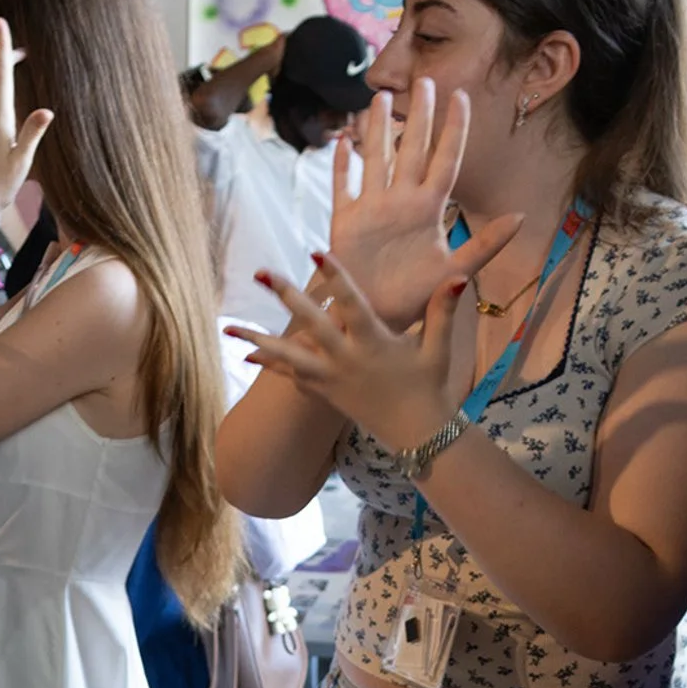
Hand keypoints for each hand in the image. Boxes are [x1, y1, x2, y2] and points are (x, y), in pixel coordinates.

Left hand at [229, 255, 468, 455]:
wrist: (416, 436)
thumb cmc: (429, 388)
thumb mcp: (438, 349)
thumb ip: (443, 311)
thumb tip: (458, 276)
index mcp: (374, 344)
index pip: (351, 304)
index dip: (335, 277)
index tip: (316, 251)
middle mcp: (346, 360)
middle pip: (310, 324)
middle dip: (285, 297)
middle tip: (262, 273)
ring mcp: (331, 379)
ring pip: (288, 357)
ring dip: (257, 339)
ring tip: (228, 328)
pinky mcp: (324, 393)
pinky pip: (291, 376)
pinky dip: (270, 363)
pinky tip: (247, 351)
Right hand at [330, 82, 521, 328]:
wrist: (374, 320)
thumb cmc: (416, 301)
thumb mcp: (455, 271)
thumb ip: (485, 244)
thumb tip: (520, 217)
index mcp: (429, 210)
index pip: (445, 160)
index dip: (452, 129)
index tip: (460, 96)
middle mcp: (402, 202)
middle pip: (411, 150)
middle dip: (417, 116)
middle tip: (422, 80)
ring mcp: (372, 209)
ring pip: (376, 159)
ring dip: (377, 130)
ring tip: (378, 98)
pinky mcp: (345, 222)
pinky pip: (343, 186)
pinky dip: (341, 165)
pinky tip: (342, 141)